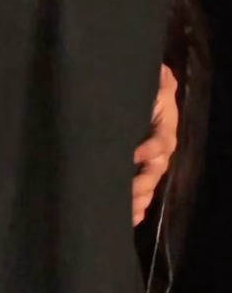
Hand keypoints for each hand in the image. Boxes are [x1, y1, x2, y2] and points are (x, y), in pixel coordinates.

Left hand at [132, 64, 178, 225]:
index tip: (136, 153)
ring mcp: (149, 165)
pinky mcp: (137, 175)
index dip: (152, 148)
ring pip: (149, 185)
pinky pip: (140, 195)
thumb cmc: (143, 93)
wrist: (134, 101)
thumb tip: (163, 73)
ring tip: (129, 210)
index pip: (163, 141)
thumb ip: (159, 81)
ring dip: (139, 199)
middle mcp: (159, 150)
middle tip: (130, 189)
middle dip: (144, 182)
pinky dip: (135, 208)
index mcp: (163, 128)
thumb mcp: (152, 84)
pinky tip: (129, 219)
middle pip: (156, 170)